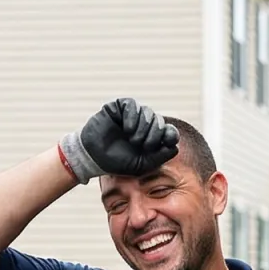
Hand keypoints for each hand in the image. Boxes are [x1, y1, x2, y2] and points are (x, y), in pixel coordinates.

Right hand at [60, 98, 180, 183]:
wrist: (93, 157)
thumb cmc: (117, 162)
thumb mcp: (141, 164)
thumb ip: (159, 157)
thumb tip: (175, 147)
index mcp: (151, 138)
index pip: (169, 131)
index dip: (171, 134)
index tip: (168, 141)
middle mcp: (144, 124)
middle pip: (159, 121)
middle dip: (155, 133)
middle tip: (144, 145)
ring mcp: (132, 115)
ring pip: (147, 112)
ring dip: (143, 126)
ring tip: (132, 138)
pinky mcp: (119, 107)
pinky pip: (132, 105)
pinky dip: (132, 116)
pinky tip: (127, 129)